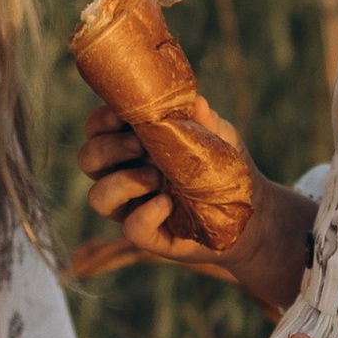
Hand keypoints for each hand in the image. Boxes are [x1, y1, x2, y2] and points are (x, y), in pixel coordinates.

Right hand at [75, 113, 317, 316]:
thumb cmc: (224, 166)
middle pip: (88, 160)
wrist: (250, 210)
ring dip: (120, 183)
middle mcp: (124, 175)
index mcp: (132, 145)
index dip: (100, 122)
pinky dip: (145, 213)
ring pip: (97, 197)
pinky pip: (130, 228)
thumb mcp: (219, 137)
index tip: (120, 116)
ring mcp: (133, 207)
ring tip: (154, 177)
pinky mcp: (149, 235)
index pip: (97, 130)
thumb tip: (195, 102)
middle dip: (107, 148)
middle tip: (139, 145)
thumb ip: (204, 121)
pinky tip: (167, 204)